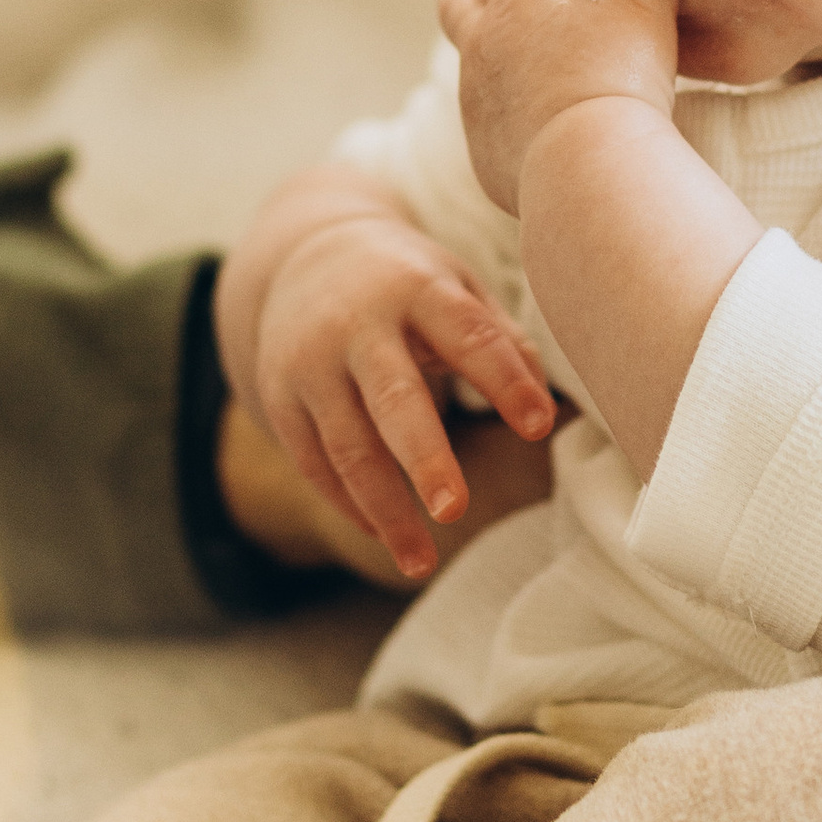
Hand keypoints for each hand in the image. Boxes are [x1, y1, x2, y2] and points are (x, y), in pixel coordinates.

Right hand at [219, 167, 553, 582]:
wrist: (304, 259)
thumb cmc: (408, 284)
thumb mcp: (457, 286)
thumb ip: (502, 340)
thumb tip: (542, 411)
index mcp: (414, 287)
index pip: (466, 335)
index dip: (503, 380)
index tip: (539, 426)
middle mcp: (355, 324)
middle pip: (392, 398)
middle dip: (423, 456)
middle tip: (454, 510)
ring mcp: (309, 364)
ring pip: (346, 447)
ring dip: (385, 509)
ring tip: (421, 563)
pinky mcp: (280, 400)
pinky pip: (315, 464)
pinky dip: (351, 505)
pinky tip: (387, 536)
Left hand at [439, 0, 680, 213]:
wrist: (588, 172)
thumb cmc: (619, 82)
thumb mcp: (645, 8)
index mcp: (518, 3)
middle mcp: (484, 49)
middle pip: (456, 2)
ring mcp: (478, 104)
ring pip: (472, 65)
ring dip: (488, 48)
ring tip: (511, 49)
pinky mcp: (484, 155)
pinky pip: (492, 123)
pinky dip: (509, 110)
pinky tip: (534, 120)